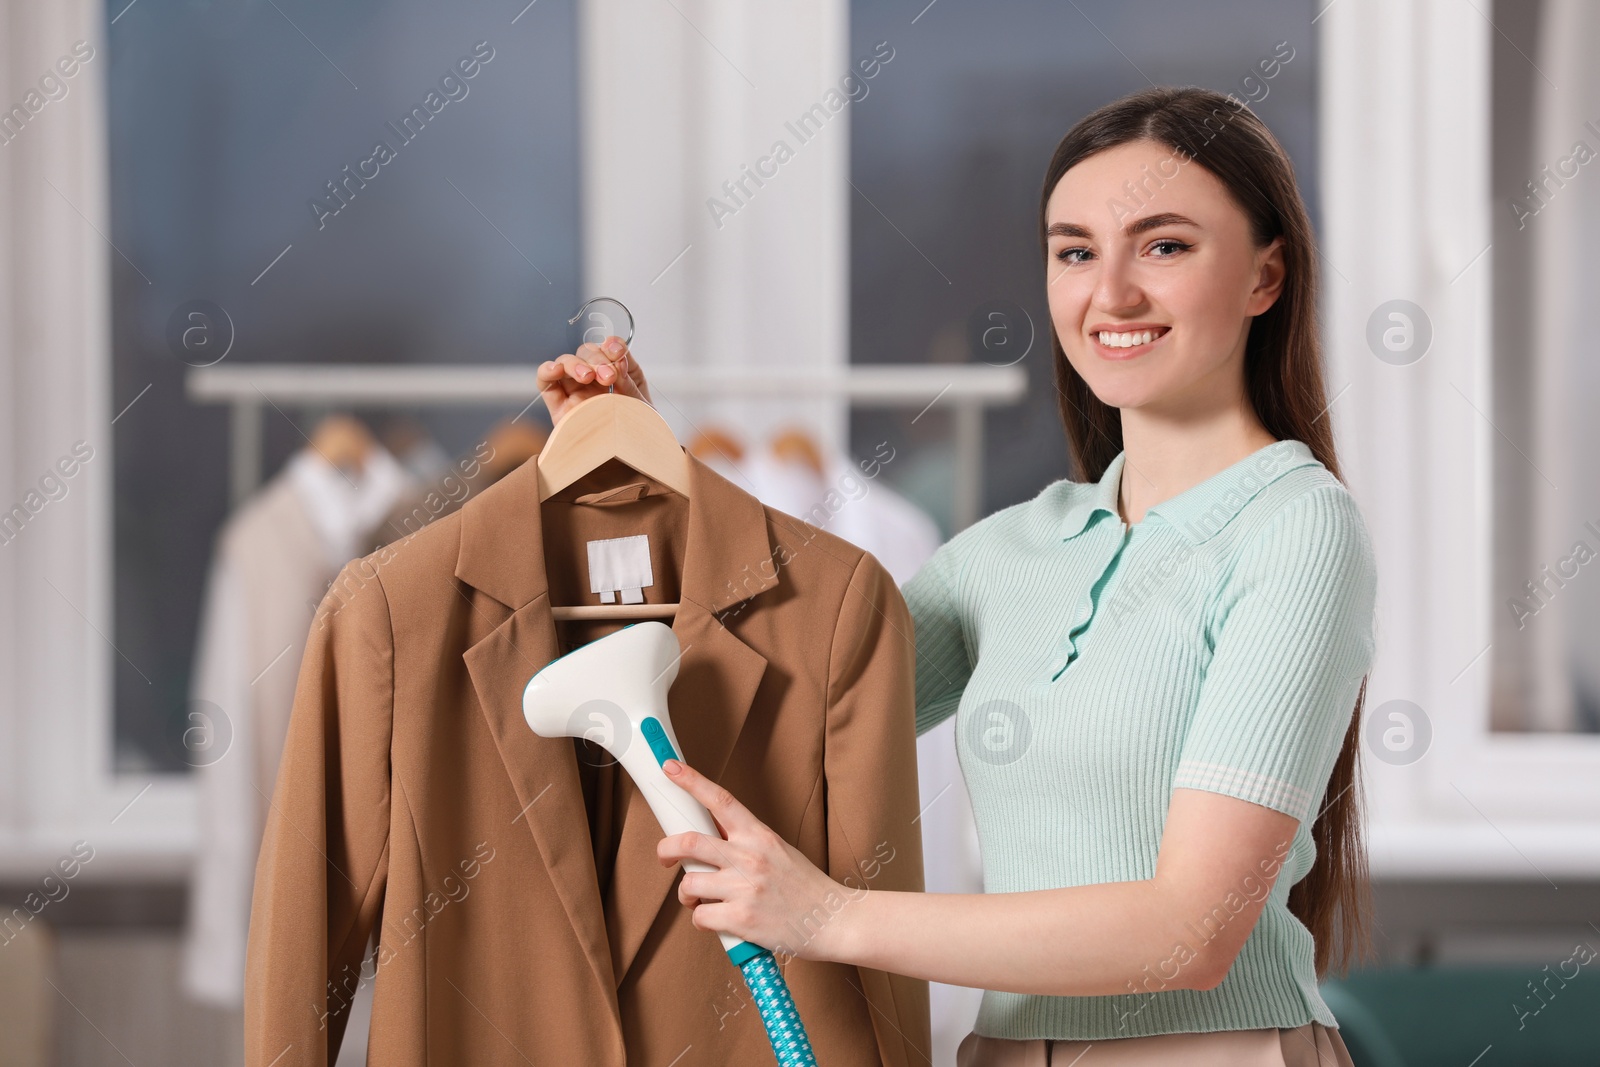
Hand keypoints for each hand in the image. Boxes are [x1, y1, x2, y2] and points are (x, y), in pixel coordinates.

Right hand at [537, 336, 652, 426]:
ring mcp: (575, 392)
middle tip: (608, 376)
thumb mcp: (641, 405)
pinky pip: (546, 382)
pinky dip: (547, 370)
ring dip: (576, 364)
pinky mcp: (558, 407)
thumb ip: (628, 379)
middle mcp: (595, 381)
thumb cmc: (638, 436)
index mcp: (618, 375)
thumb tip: (617, 357)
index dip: (613, 346)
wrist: (627, 467)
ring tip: (588, 377)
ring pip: (566, 362)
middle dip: (598, 358)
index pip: (610, 349)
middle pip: (587, 352)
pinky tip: (556, 369)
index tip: (618, 353)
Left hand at [655, 758, 857, 962]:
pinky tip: (715, 920)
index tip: (670, 767)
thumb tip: (712, 830)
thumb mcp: (778, 850)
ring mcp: (744, 888)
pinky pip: (700, 916)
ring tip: (698, 900)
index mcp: (760, 836)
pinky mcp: (741, 920)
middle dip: (666, 849)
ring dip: (686, 894)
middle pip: (690, 841)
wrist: (833, 920)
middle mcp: (750, 857)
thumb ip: (746, 840)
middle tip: (665, 857)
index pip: (720, 800)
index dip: (691, 781)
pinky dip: (700, 920)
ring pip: (689, 884)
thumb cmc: (805, 887)